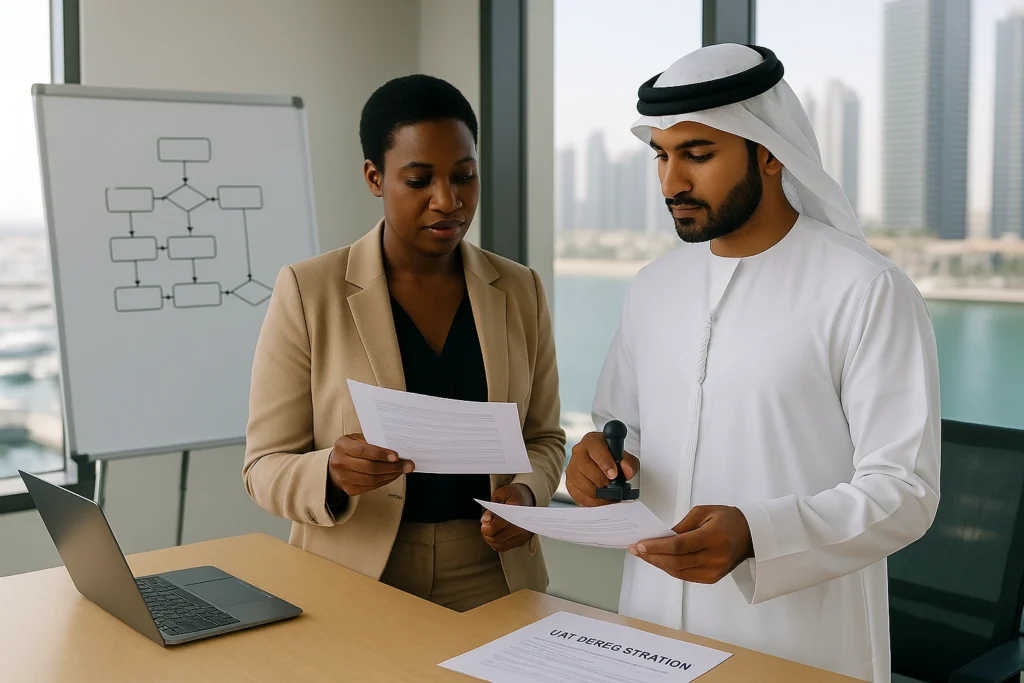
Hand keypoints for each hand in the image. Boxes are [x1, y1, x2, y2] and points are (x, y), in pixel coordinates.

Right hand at [328, 433, 412, 496]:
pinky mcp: (349, 489)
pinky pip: (371, 487)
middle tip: (407, 465)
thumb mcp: (358, 438)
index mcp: (342, 445)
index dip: (381, 454)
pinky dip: (384, 481)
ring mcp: (343, 478)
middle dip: (391, 467)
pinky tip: (392, 475)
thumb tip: (395, 447)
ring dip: (390, 475)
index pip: (363, 451)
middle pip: (369, 467)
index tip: (396, 456)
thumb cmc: (352, 447)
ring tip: (402, 470)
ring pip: (371, 479)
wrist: (337, 462)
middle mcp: (340, 462)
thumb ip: (373, 442)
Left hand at [480, 484, 535, 552]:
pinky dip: (496, 544)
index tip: (483, 523)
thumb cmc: (514, 495)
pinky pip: (505, 547)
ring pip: (500, 544)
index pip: (499, 524)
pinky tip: (494, 536)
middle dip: (486, 534)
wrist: (529, 498)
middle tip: (484, 527)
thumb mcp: (501, 493)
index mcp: (517, 508)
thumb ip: (491, 507)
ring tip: (488, 531)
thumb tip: (485, 520)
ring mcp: (523, 533)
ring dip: (490, 539)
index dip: (488, 527)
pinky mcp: (522, 540)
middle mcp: (522, 523)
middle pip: (498, 536)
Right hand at [565, 431, 638, 506]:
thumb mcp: (624, 457)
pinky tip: (601, 498)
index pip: (595, 449)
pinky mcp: (569, 482)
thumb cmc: (611, 458)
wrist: (601, 463)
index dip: (605, 463)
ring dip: (599, 493)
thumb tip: (627, 471)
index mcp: (592, 441)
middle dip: (603, 480)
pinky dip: (592, 501)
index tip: (614, 474)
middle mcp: (579, 452)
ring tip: (609, 493)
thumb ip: (629, 462)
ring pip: (584, 484)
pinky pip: (579, 496)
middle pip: (587, 468)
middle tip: (612, 485)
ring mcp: (572, 467)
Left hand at [627, 506, 753, 583]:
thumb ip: (682, 525)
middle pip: (676, 561)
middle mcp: (715, 557)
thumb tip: (661, 537)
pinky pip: (685, 576)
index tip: (640, 544)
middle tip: (635, 550)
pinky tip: (659, 560)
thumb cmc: (726, 519)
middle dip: (652, 556)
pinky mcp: (712, 579)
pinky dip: (670, 568)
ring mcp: (714, 571)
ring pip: (678, 571)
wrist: (750, 535)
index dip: (657, 547)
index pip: (679, 545)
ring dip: (658, 564)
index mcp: (713, 537)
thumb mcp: (703, 512)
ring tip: (643, 555)